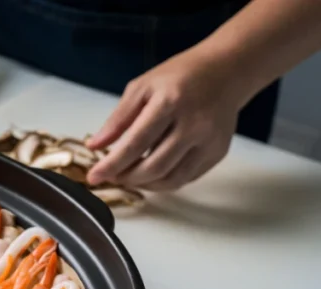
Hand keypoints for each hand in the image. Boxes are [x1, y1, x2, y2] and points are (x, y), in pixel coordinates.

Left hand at [87, 49, 246, 191]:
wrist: (226, 71)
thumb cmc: (180, 76)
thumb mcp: (142, 87)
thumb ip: (118, 119)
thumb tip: (95, 146)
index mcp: (170, 102)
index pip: (135, 143)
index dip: (112, 165)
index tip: (94, 176)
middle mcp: (194, 124)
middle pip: (154, 167)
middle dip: (126, 178)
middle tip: (111, 176)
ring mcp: (209, 141)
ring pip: (171, 179)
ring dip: (144, 184)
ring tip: (128, 176)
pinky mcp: (218, 152)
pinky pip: (186, 178)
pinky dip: (163, 182)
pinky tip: (150, 174)